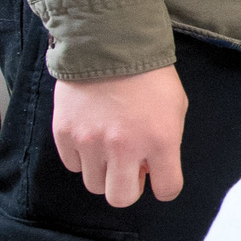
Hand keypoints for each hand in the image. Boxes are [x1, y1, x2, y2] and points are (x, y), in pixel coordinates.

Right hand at [51, 65, 187, 205]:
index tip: (159, 177)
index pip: (167, 189)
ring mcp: (91, 142)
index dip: (164, 185)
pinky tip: (90, 135)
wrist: (108, 42)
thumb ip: (167, 142)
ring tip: (108, 147)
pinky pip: (73, 164)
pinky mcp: (65, 133)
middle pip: (121, 198)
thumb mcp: (175, 107)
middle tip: (130, 168)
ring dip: (103, 171)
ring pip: (93, 184)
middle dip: (128, 187)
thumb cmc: (148, 74)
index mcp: (160, 141)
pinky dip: (82, 156)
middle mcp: (124, 147)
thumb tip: (149, 168)